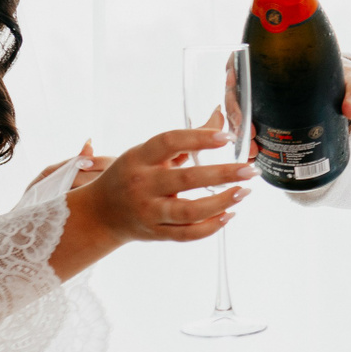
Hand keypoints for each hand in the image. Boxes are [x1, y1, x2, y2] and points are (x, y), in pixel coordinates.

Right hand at [49, 129, 256, 279]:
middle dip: (222, 174)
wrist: (101, 213)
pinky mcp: (156, 233)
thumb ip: (187, 139)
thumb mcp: (149, 153)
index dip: (199, 138)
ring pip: (189, 211)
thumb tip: (219, 118)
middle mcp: (142, 185)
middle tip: (249, 169)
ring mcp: (149, 212)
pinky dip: (211, 226)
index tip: (226, 138)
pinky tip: (229, 214)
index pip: (170, 142)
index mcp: (140, 158)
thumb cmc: (131, 175)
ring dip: (221, 202)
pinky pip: (187, 234)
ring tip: (244, 191)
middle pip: (186, 178)